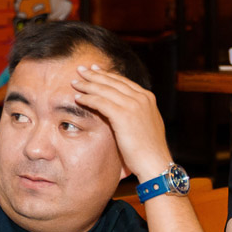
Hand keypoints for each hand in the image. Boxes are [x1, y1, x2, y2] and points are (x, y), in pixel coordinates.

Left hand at [71, 64, 170, 181]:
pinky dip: (88, 99)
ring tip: (75, 83)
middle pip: (113, 81)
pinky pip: (100, 102)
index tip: (96, 70)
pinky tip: (77, 98)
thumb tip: (129, 111)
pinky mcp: (123, 115)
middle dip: (95, 74)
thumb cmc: (150, 150)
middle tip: (81, 69)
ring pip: (105, 89)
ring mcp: (134, 105)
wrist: (156, 162)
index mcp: (148, 98)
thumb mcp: (147, 125)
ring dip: (87, 85)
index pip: (124, 81)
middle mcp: (142, 98)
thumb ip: (139, 113)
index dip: (108, 75)